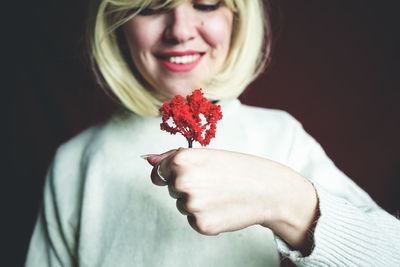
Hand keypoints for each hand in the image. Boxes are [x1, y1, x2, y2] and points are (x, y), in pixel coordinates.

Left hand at [146, 148, 317, 252]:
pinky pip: (193, 220)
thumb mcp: (206, 154)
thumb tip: (148, 159)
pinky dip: (205, 217)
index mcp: (181, 160)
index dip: (172, 173)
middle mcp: (182, 182)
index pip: (158, 172)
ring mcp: (191, 205)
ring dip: (196, 202)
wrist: (268, 189)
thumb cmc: (238, 168)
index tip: (189, 174)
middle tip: (213, 182)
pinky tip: (222, 208)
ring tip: (220, 194)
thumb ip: (172, 157)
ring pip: (182, 205)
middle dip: (186, 187)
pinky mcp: (200, 225)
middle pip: (170, 189)